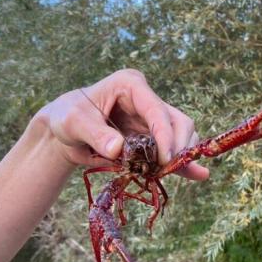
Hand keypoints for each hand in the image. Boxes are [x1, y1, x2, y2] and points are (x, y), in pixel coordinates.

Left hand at [36, 69, 208, 180]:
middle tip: (167, 169)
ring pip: (180, 135)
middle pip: (177, 121)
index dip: (164, 135)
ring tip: (177, 175)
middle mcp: (146, 99)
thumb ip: (96, 135)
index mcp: (130, 85)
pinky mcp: (151, 138)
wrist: (63, 132)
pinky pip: (172, 150)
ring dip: (180, 156)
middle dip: (178, 145)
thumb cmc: (67, 117)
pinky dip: (182, 164)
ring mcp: (151, 119)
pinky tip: (198, 175)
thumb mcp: (74, 123)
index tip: (165, 159)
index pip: (156, 109)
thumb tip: (119, 149)